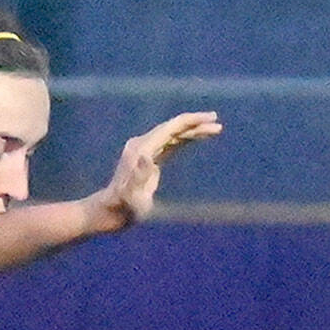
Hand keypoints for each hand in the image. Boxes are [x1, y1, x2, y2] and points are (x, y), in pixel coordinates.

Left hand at [84, 111, 222, 231]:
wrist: (111, 210)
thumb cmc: (123, 207)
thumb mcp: (131, 195)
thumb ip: (138, 177)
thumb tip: (147, 157)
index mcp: (142, 149)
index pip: (170, 128)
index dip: (190, 122)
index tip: (210, 118)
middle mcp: (142, 145)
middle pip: (173, 128)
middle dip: (196, 124)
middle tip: (218, 124)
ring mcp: (145, 150)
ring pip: (173, 135)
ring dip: (193, 131)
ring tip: (215, 130)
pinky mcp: (148, 158)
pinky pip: (170, 143)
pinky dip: (185, 139)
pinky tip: (197, 137)